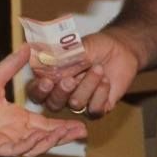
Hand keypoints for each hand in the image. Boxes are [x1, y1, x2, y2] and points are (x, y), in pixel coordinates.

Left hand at [0, 46, 86, 156]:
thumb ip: (14, 64)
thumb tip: (29, 45)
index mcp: (18, 119)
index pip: (46, 124)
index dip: (63, 125)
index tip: (81, 122)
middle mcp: (15, 133)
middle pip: (45, 138)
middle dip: (64, 136)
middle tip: (82, 131)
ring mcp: (5, 142)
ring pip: (34, 147)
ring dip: (49, 141)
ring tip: (63, 133)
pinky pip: (15, 150)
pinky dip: (28, 145)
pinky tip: (39, 137)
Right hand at [26, 31, 140, 116]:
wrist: (121, 49)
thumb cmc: (95, 46)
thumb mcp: (77, 47)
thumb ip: (63, 59)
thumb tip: (49, 68)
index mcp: (51, 78)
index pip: (36, 91)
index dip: (38, 90)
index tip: (46, 81)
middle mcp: (62, 94)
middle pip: (53, 104)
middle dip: (61, 93)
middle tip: (70, 80)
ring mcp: (80, 102)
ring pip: (75, 104)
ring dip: (87, 85)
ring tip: (98, 68)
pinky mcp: (98, 108)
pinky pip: (94, 109)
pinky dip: (100, 93)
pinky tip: (106, 80)